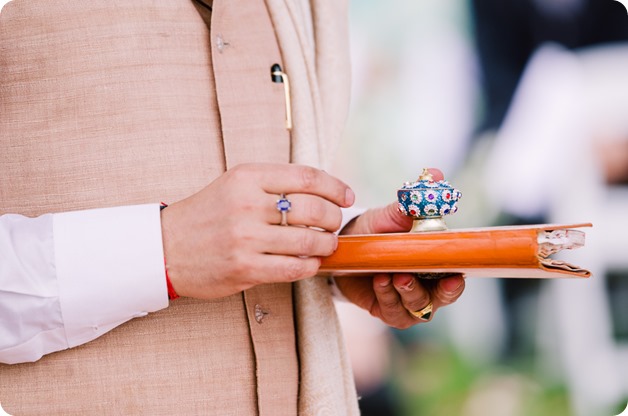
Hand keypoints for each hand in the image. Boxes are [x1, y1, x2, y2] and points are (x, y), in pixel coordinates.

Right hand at [161, 163, 354, 298]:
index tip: (346, 196)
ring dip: (326, 244)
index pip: (307, 177)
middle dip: (334, 219)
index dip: (335, 187)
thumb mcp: (236, 184)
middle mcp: (248, 204)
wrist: (167, 247)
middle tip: (334, 225)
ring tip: (326, 244)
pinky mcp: (245, 268)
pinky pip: (294, 268)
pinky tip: (310, 262)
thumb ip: (274, 183)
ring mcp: (246, 238)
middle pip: (314, 209)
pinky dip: (310, 266)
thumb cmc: (208, 214)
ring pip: (308, 240)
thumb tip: (323, 191)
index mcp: (247, 177)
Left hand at [334, 168, 464, 328]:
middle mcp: (427, 287)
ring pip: (415, 307)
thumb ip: (415, 200)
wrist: (346, 246)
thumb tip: (437, 175)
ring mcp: (407, 302)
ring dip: (404, 293)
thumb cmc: (377, 230)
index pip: (455, 280)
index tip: (454, 276)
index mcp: (436, 265)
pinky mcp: (387, 310)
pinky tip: (379, 281)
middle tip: (411, 275)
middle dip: (431, 292)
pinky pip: (392, 311)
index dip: (456, 282)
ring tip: (390, 275)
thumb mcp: (393, 214)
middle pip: (439, 299)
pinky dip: (387, 297)